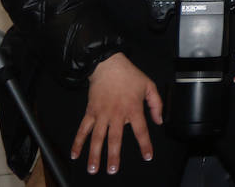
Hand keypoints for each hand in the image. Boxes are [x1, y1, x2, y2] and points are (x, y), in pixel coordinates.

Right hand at [71, 53, 162, 174]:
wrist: (108, 65)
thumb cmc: (129, 76)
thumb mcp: (149, 86)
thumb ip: (156, 105)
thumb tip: (159, 121)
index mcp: (133, 108)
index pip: (140, 130)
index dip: (145, 144)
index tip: (147, 156)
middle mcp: (117, 114)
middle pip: (115, 139)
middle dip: (113, 156)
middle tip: (112, 170)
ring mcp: (102, 114)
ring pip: (97, 138)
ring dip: (94, 154)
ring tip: (93, 169)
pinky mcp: (90, 112)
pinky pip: (83, 129)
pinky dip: (78, 142)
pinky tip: (75, 154)